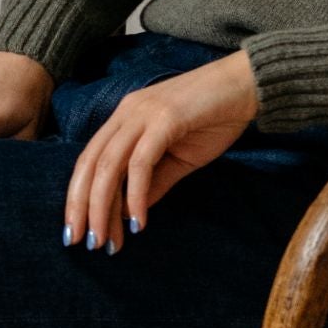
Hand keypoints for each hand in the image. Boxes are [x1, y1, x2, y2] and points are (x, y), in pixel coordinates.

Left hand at [63, 50, 260, 254]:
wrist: (248, 85)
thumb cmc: (215, 118)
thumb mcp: (179, 158)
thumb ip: (153, 182)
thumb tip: (129, 213)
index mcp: (124, 119)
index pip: (90, 162)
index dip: (79, 197)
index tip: (79, 231)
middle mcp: (127, 113)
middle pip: (90, 164)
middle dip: (81, 207)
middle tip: (81, 242)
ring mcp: (143, 113)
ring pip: (109, 165)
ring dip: (103, 206)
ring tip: (105, 240)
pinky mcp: (165, 119)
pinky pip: (141, 162)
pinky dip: (136, 195)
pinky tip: (139, 222)